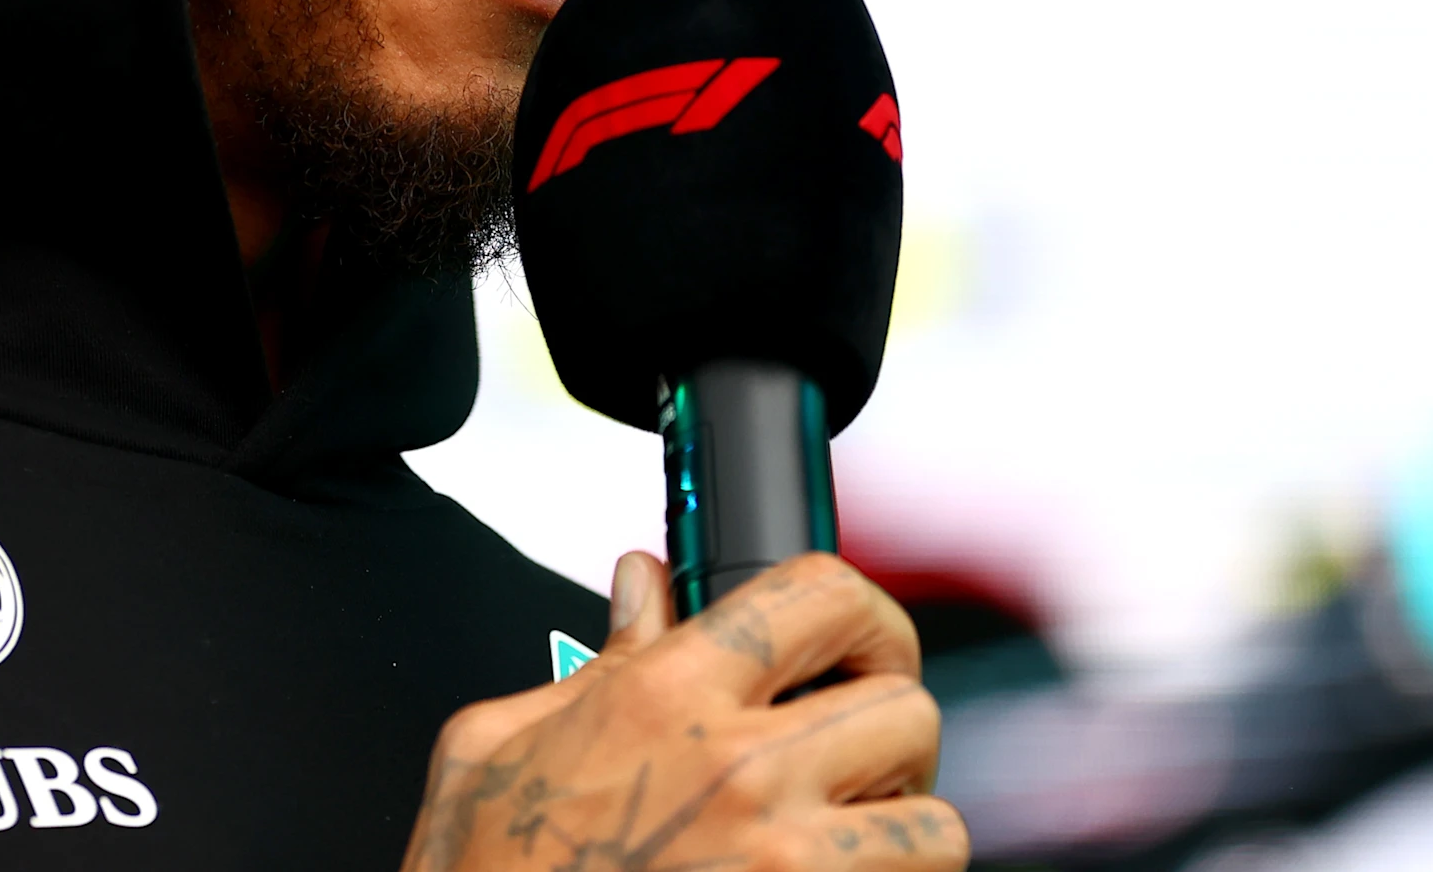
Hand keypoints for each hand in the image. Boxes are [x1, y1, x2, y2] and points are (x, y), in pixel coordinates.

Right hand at [401, 551, 961, 871]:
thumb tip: (643, 588)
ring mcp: (783, 866)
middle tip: (848, 762)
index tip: (856, 647)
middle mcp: (737, 773)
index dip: (862, 616)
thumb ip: (596, 660)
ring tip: (849, 845)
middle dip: (886, 736)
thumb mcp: (495, 749)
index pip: (821, 595)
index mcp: (663, 699)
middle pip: (905, 708)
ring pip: (937, 825)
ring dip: (902, 836)